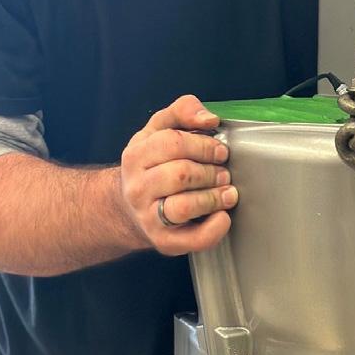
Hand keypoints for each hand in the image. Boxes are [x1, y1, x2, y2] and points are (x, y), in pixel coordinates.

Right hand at [119, 94, 237, 254]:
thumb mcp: (157, 131)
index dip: (204, 145)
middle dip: (211, 172)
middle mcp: (138, 187)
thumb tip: (208, 117)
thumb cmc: (151, 167)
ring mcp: (149, 217)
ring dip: (214, 197)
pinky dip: (215, 228)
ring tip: (228, 193)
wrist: (126, 209)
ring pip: (186, 206)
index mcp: (136, 156)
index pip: (172, 143)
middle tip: (224, 174)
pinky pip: (194, 238)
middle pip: (181, 174)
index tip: (220, 151)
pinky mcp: (164, 242)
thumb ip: (181, 112)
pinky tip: (223, 217)